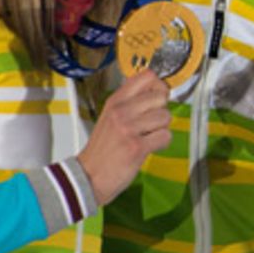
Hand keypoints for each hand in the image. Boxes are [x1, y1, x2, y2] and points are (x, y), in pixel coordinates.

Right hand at [77, 70, 171, 205]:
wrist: (88, 176)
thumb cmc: (103, 149)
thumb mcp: (110, 116)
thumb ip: (130, 102)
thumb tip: (155, 89)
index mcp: (115, 101)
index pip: (147, 76)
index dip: (158, 87)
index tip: (157, 99)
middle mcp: (121, 111)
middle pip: (161, 96)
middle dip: (161, 111)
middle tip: (152, 123)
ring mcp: (129, 128)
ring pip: (165, 116)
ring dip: (162, 129)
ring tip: (149, 136)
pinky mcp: (137, 146)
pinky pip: (165, 136)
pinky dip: (162, 143)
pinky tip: (150, 147)